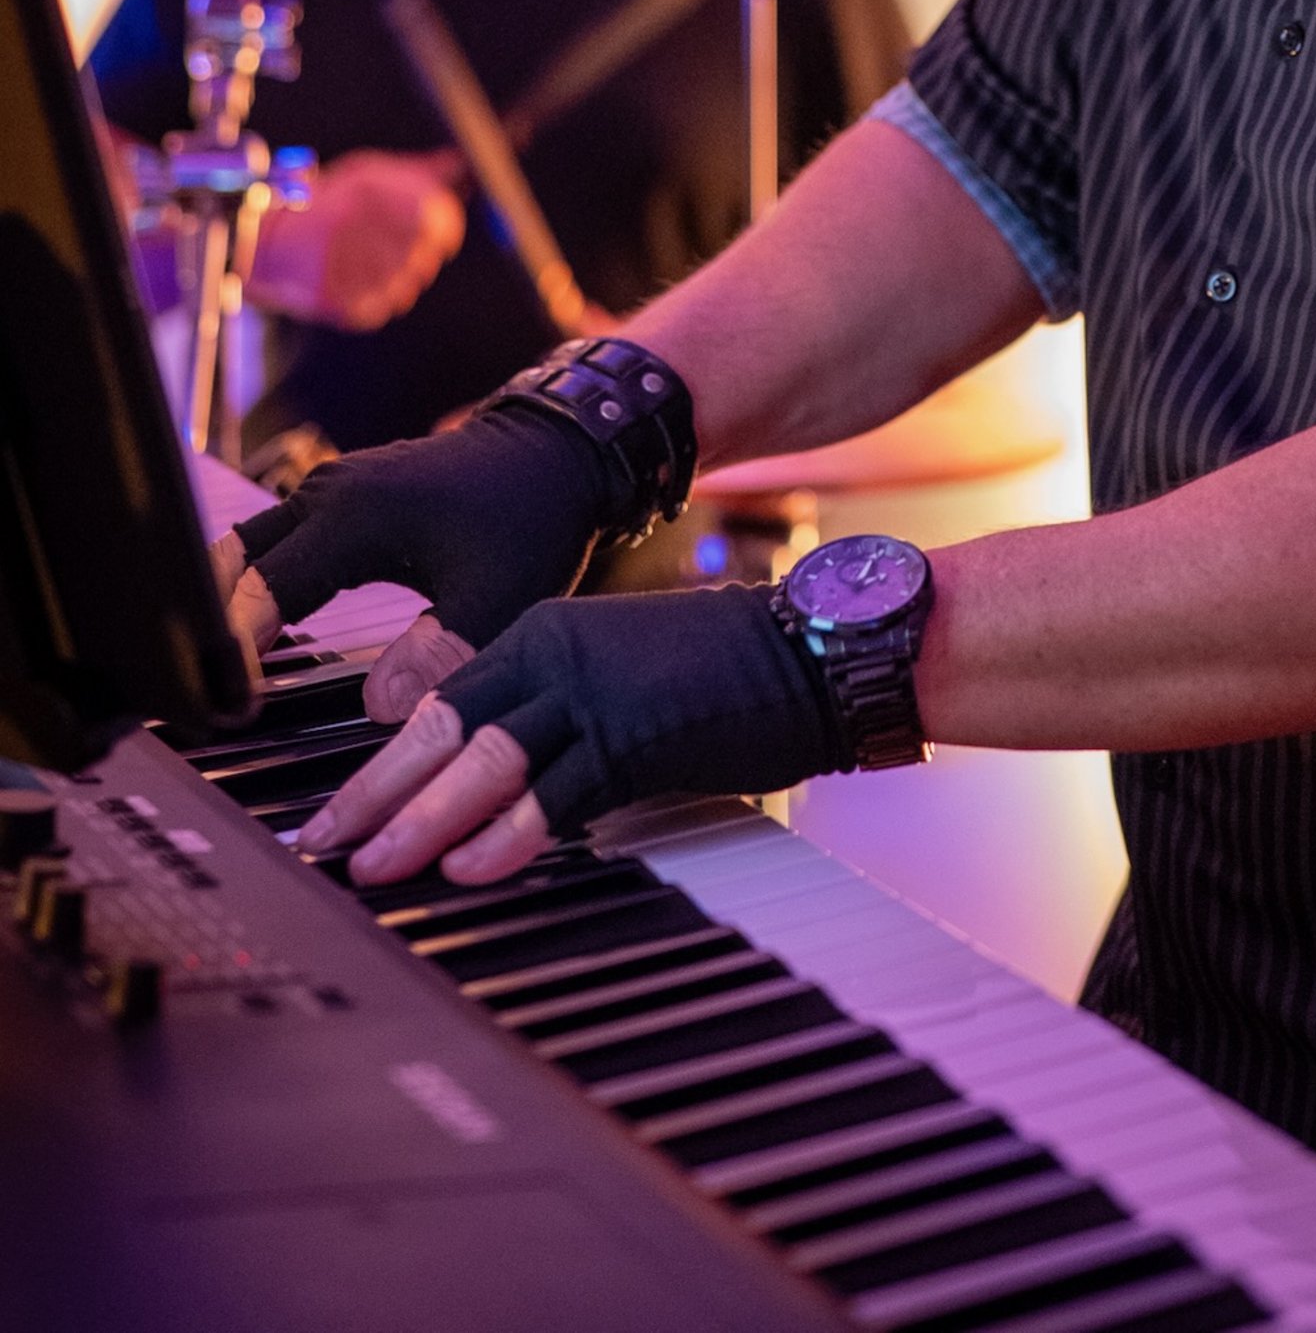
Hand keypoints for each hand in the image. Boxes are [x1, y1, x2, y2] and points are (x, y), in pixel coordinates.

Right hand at [225, 400, 635, 708]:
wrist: (557, 453)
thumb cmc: (530, 520)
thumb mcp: (498, 597)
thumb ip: (441, 655)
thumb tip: (376, 712)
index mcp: (350, 518)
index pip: (260, 594)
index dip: (236, 653)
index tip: (226, 707)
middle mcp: (328, 495)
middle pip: (233, 562)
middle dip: (211, 623)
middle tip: (202, 691)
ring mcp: (332, 489)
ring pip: (250, 545)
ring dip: (230, 598)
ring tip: (218, 667)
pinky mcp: (345, 496)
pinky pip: (278, 539)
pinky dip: (258, 580)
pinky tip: (262, 630)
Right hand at [251, 149, 464, 330]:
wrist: (262, 245)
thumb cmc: (325, 205)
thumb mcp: (366, 175)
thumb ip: (417, 172)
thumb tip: (461, 165)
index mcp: (365, 192)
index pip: (438, 219)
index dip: (446, 228)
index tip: (442, 232)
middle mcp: (354, 227)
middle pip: (425, 254)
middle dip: (422, 252)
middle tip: (399, 246)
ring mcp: (342, 264)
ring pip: (408, 282)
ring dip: (400, 275)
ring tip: (369, 260)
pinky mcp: (336, 300)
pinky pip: (385, 305)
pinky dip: (380, 295)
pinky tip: (357, 278)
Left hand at [299, 589, 848, 883]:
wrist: (807, 646)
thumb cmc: (719, 669)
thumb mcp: (614, 673)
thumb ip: (550, 716)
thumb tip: (487, 788)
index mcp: (543, 633)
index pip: (440, 702)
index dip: (382, 762)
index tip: (340, 810)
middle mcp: (555, 653)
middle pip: (442, 728)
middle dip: (375, 794)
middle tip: (322, 845)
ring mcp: (594, 692)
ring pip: (484, 761)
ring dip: (421, 819)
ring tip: (374, 867)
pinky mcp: (636, 734)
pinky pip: (558, 792)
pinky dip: (509, 833)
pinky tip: (471, 866)